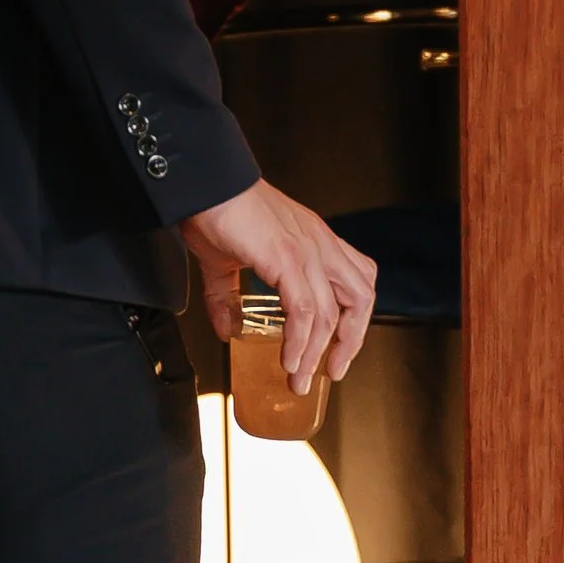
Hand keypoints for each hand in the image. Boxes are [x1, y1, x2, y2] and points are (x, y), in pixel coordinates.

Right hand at [180, 179, 376, 392]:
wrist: (203, 184)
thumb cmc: (215, 211)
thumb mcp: (225, 261)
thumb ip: (229, 298)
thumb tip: (227, 330)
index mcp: (314, 239)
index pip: (358, 280)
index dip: (355, 319)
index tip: (338, 348)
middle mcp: (320, 244)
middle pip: (361, 297)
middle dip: (351, 340)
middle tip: (331, 370)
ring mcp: (307, 250)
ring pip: (333, 312)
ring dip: (318, 353)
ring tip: (300, 378)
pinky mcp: (286, 259)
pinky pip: (305, 310)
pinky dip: (300, 341)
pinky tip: (290, 359)